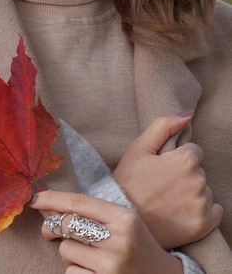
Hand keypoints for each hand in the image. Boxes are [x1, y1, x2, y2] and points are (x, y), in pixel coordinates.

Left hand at [31, 191, 183, 273]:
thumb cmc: (136, 246)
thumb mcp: (122, 222)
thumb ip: (90, 212)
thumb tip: (48, 206)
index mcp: (122, 217)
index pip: (78, 202)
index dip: (52, 199)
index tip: (34, 199)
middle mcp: (118, 240)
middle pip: (67, 224)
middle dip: (52, 227)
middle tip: (49, 231)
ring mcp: (112, 266)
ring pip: (66, 250)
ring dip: (69, 253)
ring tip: (88, 257)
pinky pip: (71, 272)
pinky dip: (76, 271)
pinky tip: (93, 272)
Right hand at [113, 113, 222, 248]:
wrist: (123, 216)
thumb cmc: (128, 180)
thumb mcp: (139, 148)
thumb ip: (164, 126)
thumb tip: (188, 113)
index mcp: (184, 161)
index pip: (194, 151)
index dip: (176, 158)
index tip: (161, 167)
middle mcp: (197, 182)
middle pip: (200, 171)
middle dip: (185, 174)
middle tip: (161, 183)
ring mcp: (201, 205)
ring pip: (205, 190)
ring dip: (191, 192)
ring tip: (168, 198)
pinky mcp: (203, 225)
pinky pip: (215, 211)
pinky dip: (202, 210)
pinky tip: (181, 210)